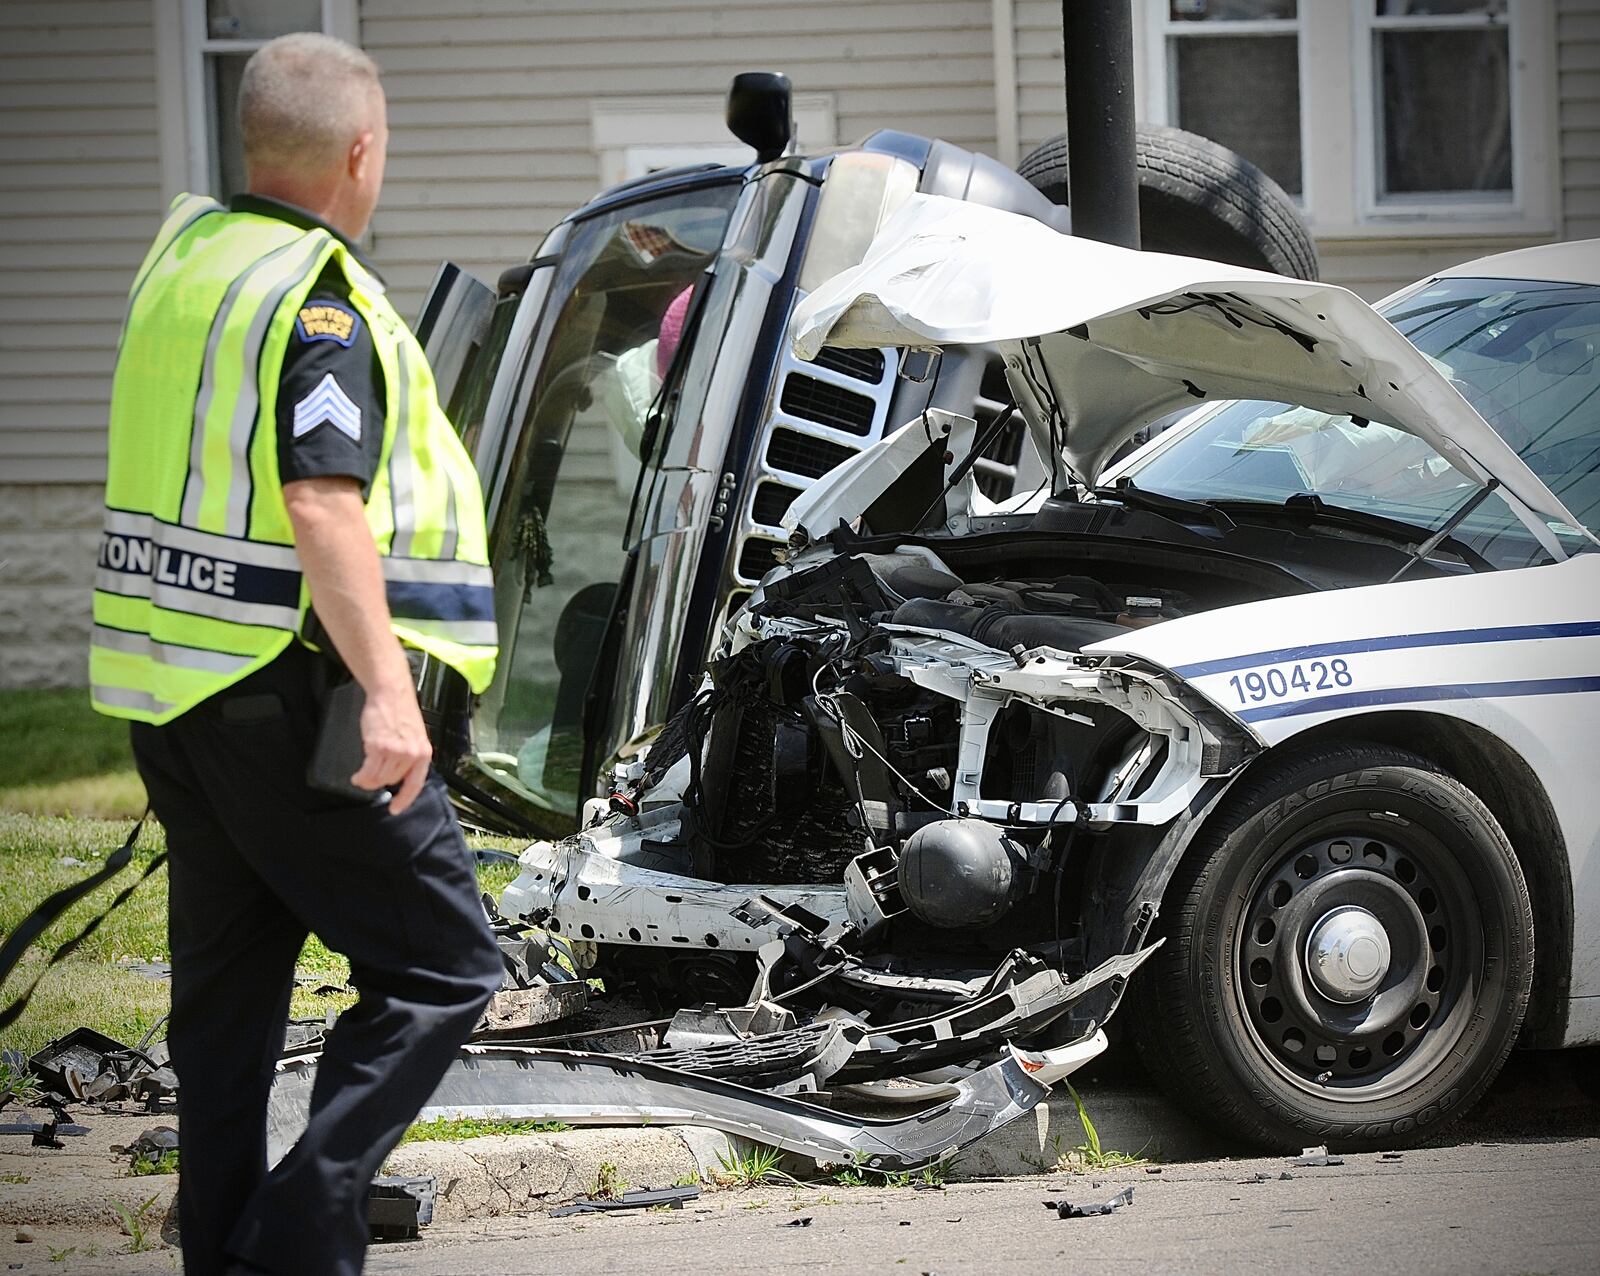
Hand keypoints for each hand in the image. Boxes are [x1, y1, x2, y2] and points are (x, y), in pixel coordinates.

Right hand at [350, 677, 431, 812]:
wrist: (391, 694)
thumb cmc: (400, 712)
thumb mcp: (414, 737)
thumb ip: (409, 756)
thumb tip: (399, 775)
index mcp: (423, 753)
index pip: (414, 785)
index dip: (404, 800)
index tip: (396, 808)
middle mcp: (411, 754)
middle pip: (392, 781)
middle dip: (379, 782)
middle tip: (370, 778)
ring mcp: (395, 751)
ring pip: (379, 778)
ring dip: (368, 780)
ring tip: (362, 777)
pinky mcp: (378, 747)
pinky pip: (368, 772)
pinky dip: (361, 777)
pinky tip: (357, 776)